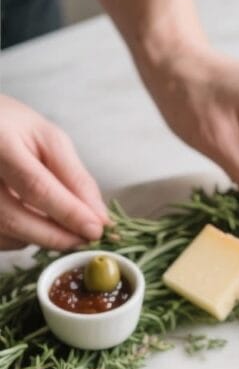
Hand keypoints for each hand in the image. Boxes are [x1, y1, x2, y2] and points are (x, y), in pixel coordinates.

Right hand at [0, 96, 108, 249]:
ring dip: (43, 239)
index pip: (35, 186)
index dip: (68, 213)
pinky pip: (1, 240)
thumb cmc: (11, 128)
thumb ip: (76, 178)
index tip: (95, 230)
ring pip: (9, 236)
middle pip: (15, 219)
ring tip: (63, 225)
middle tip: (86, 239)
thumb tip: (99, 218)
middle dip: (58, 236)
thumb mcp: (49, 139)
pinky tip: (35, 222)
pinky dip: (24, 238)